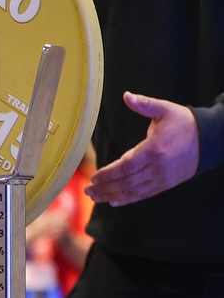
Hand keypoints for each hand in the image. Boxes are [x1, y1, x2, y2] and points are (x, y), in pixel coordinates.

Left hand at [85, 91, 199, 205]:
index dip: (109, 173)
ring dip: (112, 195)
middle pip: (126, 182)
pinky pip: (144, 194)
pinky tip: (114, 201)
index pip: (126, 166)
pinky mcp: (166, 184)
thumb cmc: (185, 123)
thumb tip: (127, 96)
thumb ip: (145, 105)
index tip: (94, 177)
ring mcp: (162, 178)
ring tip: (95, 197)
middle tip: (88, 190)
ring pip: (133, 191)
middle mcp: (157, 167)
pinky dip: (128, 199)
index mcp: (154, 149)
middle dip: (105, 187)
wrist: (210, 139)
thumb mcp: (165, 110)